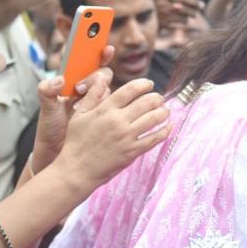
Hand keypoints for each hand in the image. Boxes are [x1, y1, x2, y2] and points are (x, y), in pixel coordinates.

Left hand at [30, 47, 114, 171]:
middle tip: (79, 88)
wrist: (57, 152)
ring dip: (97, 94)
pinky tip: (93, 112)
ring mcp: (97, 103)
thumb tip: (57, 80)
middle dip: (94, 77)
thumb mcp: (46, 109)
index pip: (88, 62)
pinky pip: (113, 106)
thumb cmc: (50, 128)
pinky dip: (108, 106)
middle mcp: (87, 90)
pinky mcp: (104, 115)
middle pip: (102, 74)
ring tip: (77, 107)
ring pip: (108, 89)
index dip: (100, 53)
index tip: (106, 49)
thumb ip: (46, 91)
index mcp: (72, 82)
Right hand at [48, 78, 171, 191]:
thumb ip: (93, 96)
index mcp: (105, 109)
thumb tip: (103, 78)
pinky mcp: (132, 151)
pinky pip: (155, 138)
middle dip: (157, 97)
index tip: (149, 84)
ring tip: (164, 111)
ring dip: (164, 112)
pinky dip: (165, 131)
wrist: (77, 169)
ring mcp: (127, 136)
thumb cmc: (77, 141)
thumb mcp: (80, 115)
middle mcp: (118, 121)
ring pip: (154, 118)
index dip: (144, 84)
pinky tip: (169, 126)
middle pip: (147, 102)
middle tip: (159, 98)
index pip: (131, 89)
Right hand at [152, 0, 205, 28]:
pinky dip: (185, 20)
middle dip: (194, 1)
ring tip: (195, 13)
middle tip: (202, 5)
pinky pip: (179, 20)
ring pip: (182, 10)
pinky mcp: (161, 20)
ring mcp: (159, 8)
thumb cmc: (156, 1)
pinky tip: (186, 19)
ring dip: (192, 12)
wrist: (139, 16)